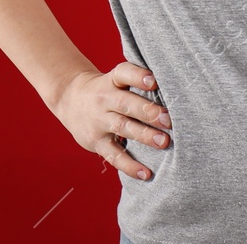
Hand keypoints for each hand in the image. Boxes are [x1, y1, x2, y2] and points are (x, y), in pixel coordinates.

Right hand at [51, 61, 171, 180]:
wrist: (70, 99)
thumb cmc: (108, 89)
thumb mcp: (117, 79)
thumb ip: (140, 82)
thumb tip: (176, 91)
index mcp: (112, 80)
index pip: (124, 74)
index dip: (138, 77)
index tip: (154, 81)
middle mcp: (104, 99)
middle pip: (127, 104)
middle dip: (149, 112)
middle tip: (169, 120)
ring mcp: (99, 122)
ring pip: (123, 128)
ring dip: (144, 136)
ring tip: (164, 142)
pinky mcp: (96, 142)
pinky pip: (114, 155)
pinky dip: (130, 166)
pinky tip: (147, 173)